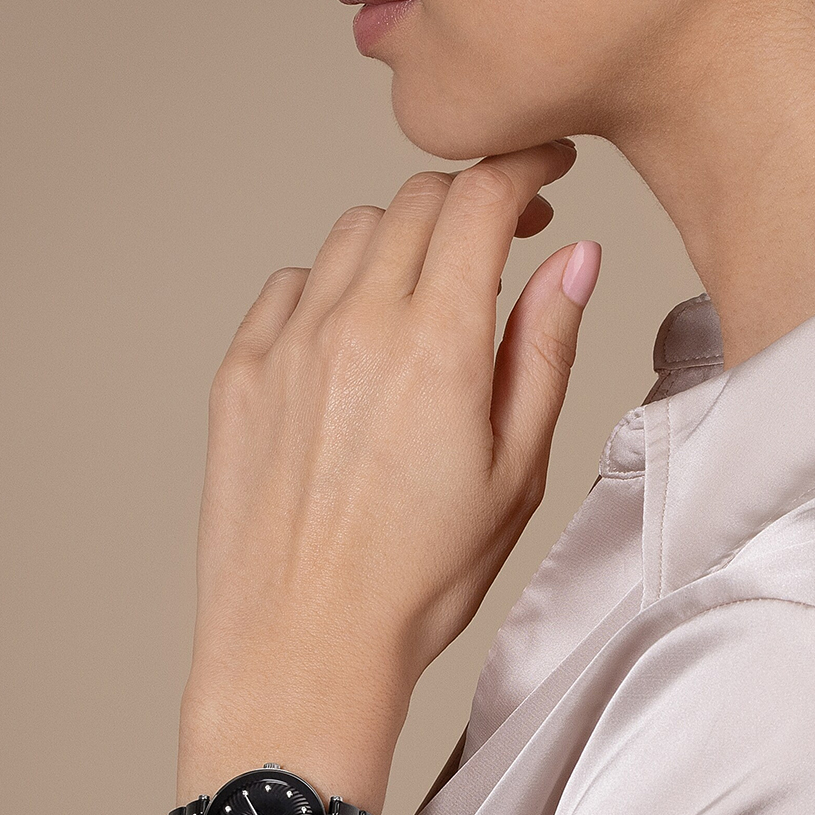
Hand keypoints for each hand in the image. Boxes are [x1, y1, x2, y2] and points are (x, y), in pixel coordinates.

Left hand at [177, 140, 599, 814]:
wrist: (305, 647)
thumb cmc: (419, 580)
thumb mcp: (516, 471)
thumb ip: (543, 350)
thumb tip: (574, 259)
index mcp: (433, 345)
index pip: (478, 199)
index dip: (522, 167)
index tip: (547, 170)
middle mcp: (352, 325)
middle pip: (414, 202)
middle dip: (470, 198)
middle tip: (507, 231)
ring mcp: (285, 345)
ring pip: (351, 234)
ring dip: (403, 240)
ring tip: (433, 295)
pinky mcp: (240, 375)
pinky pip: (292, 287)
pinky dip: (336, 286)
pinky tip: (360, 339)